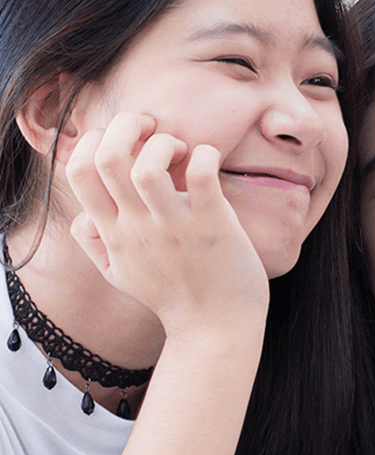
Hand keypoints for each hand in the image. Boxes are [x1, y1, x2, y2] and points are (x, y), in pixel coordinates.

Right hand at [65, 112, 268, 331]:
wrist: (216, 328)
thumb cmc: (174, 296)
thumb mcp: (120, 276)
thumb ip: (95, 245)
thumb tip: (83, 217)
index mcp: (113, 232)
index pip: (78, 171)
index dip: (95, 141)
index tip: (126, 142)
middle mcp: (137, 227)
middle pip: (107, 158)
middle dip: (126, 126)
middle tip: (152, 129)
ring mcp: (174, 226)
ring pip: (146, 167)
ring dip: (164, 144)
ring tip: (182, 150)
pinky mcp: (212, 225)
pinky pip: (202, 176)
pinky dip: (205, 156)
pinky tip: (210, 160)